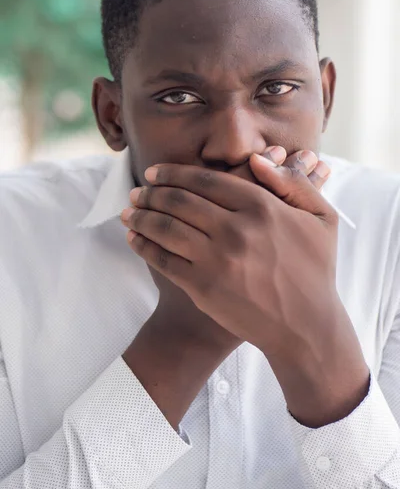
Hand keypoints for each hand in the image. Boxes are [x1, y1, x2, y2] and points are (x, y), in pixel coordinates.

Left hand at [122, 149, 368, 426]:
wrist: (305, 327)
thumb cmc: (315, 270)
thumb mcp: (322, 219)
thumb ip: (293, 184)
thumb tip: (257, 160)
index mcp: (262, 207)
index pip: (206, 180)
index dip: (174, 173)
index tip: (155, 172)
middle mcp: (236, 229)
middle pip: (180, 201)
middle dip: (151, 193)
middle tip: (137, 192)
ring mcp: (217, 259)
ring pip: (166, 227)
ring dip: (141, 216)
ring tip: (129, 211)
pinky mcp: (203, 287)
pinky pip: (163, 259)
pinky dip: (143, 245)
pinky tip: (133, 238)